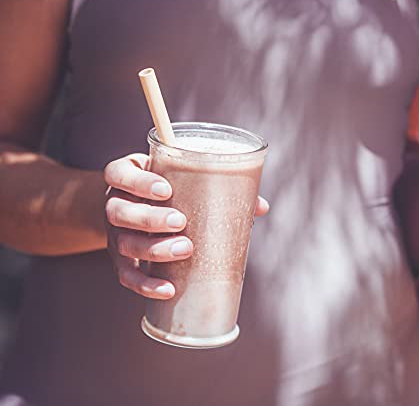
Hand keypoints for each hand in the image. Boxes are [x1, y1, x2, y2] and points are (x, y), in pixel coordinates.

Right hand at [104, 153, 268, 298]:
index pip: (119, 174)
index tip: (165, 189)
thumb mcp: (178, 177)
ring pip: (123, 244)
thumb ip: (214, 185)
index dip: (138, 182)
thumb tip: (260, 206)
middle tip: (181, 222)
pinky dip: (145, 285)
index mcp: (125, 176)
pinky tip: (168, 289)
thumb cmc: (164, 189)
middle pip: (120, 212)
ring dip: (153, 250)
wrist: (133, 206)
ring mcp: (114, 234)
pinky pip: (126, 276)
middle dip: (151, 218)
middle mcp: (114, 204)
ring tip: (185, 249)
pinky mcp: (119, 260)